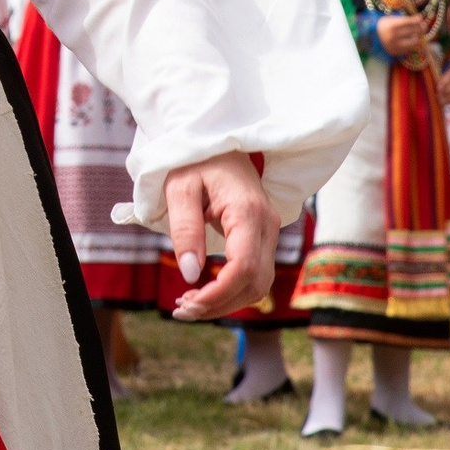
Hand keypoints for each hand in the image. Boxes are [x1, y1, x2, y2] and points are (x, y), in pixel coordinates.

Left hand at [164, 151, 279, 322]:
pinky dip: (233, 290)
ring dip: (226, 302)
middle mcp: (267, 224)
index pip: (244, 267)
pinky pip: (256, 273)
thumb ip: (185, 229)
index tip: (188, 303)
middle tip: (181, 310)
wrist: (217, 139)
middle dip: (220, 304)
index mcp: (248, 211)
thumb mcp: (179, 188)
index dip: (218, 293)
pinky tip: (205, 294)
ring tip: (189, 305)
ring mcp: (270, 230)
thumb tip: (190, 275)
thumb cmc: (194, 159)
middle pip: (255, 283)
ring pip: (259, 284)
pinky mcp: (263, 235)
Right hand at [376, 14, 428, 59]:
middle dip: (420, 28)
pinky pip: (410, 48)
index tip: (420, 18)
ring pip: (414, 42)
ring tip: (418, 33)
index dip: (415, 20)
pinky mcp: (397, 52)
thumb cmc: (384, 26)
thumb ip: (404, 19)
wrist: (372, 38)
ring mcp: (395, 46)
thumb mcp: (391, 19)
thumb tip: (419, 19)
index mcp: (391, 26)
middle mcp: (393, 37)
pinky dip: (413, 44)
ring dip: (418, 37)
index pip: (407, 22)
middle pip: (413, 32)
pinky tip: (412, 39)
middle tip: (422, 26)